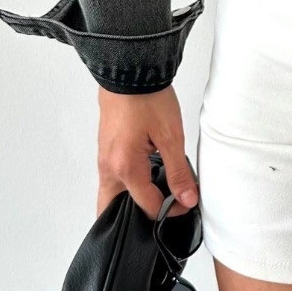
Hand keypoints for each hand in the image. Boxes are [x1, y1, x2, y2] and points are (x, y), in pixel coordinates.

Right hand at [96, 84, 198, 220]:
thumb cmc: (148, 99)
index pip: (148, 206)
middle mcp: (108, 168)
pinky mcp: (105, 149)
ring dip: (128, 203)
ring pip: (110, 195)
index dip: (171, 210)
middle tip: (159, 216)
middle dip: (133, 219)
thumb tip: (187, 199)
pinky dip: (124, 187)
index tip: (187, 202)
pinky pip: (110, 178)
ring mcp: (103, 158)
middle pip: (112, 210)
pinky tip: (144, 179)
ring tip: (155, 199)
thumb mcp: (171, 137)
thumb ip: (178, 172)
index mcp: (125, 168)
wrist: (129, 71)